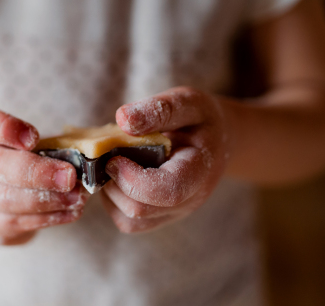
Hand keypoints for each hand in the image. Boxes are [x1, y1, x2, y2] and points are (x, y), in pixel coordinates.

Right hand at [0, 109, 87, 244]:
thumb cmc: (13, 163)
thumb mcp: (24, 146)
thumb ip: (49, 146)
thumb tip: (87, 154)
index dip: (8, 129)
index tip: (33, 137)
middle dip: (37, 172)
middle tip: (69, 176)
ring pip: (6, 199)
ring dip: (47, 200)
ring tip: (77, 197)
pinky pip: (16, 223)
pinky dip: (48, 218)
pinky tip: (70, 212)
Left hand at [102, 87, 231, 232]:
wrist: (216, 140)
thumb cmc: (200, 119)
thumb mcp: (187, 102)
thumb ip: (159, 110)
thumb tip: (123, 118)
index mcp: (200, 170)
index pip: (168, 190)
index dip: (133, 178)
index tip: (115, 157)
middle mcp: (190, 199)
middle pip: (141, 209)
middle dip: (115, 183)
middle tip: (108, 155)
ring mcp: (175, 213)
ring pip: (130, 219)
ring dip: (111, 192)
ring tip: (115, 163)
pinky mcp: (160, 217)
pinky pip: (129, 222)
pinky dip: (113, 201)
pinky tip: (117, 176)